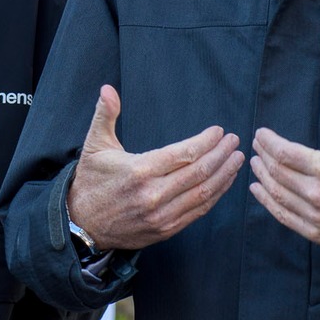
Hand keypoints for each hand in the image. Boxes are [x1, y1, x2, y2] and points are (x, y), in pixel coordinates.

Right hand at [65, 85, 242, 251]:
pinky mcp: (166, 229)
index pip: (184, 154)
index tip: (219, 131)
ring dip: (225, 175)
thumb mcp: (94, 145)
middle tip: (235, 141)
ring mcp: (161, 215)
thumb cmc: (91, 181)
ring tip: (237, 159)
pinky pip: (198, 211)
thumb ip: (105, 115)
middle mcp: (153, 194)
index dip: (206, 141)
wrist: (82, 224)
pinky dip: (216, 196)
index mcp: (139, 170)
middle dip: (221, 154)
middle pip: (199, 172)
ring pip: (203, 193)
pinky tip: (225, 183)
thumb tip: (108, 89)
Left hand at [248, 76, 319, 254]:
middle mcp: (318, 193)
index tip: (261, 134)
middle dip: (262, 156)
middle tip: (255, 146)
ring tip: (254, 164)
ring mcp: (316, 216)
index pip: (284, 152)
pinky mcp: (317, 233)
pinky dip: (267, 203)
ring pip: (276, 194)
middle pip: (276, 172)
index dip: (267, 141)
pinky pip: (283, 217)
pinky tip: (258, 191)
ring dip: (261, 177)